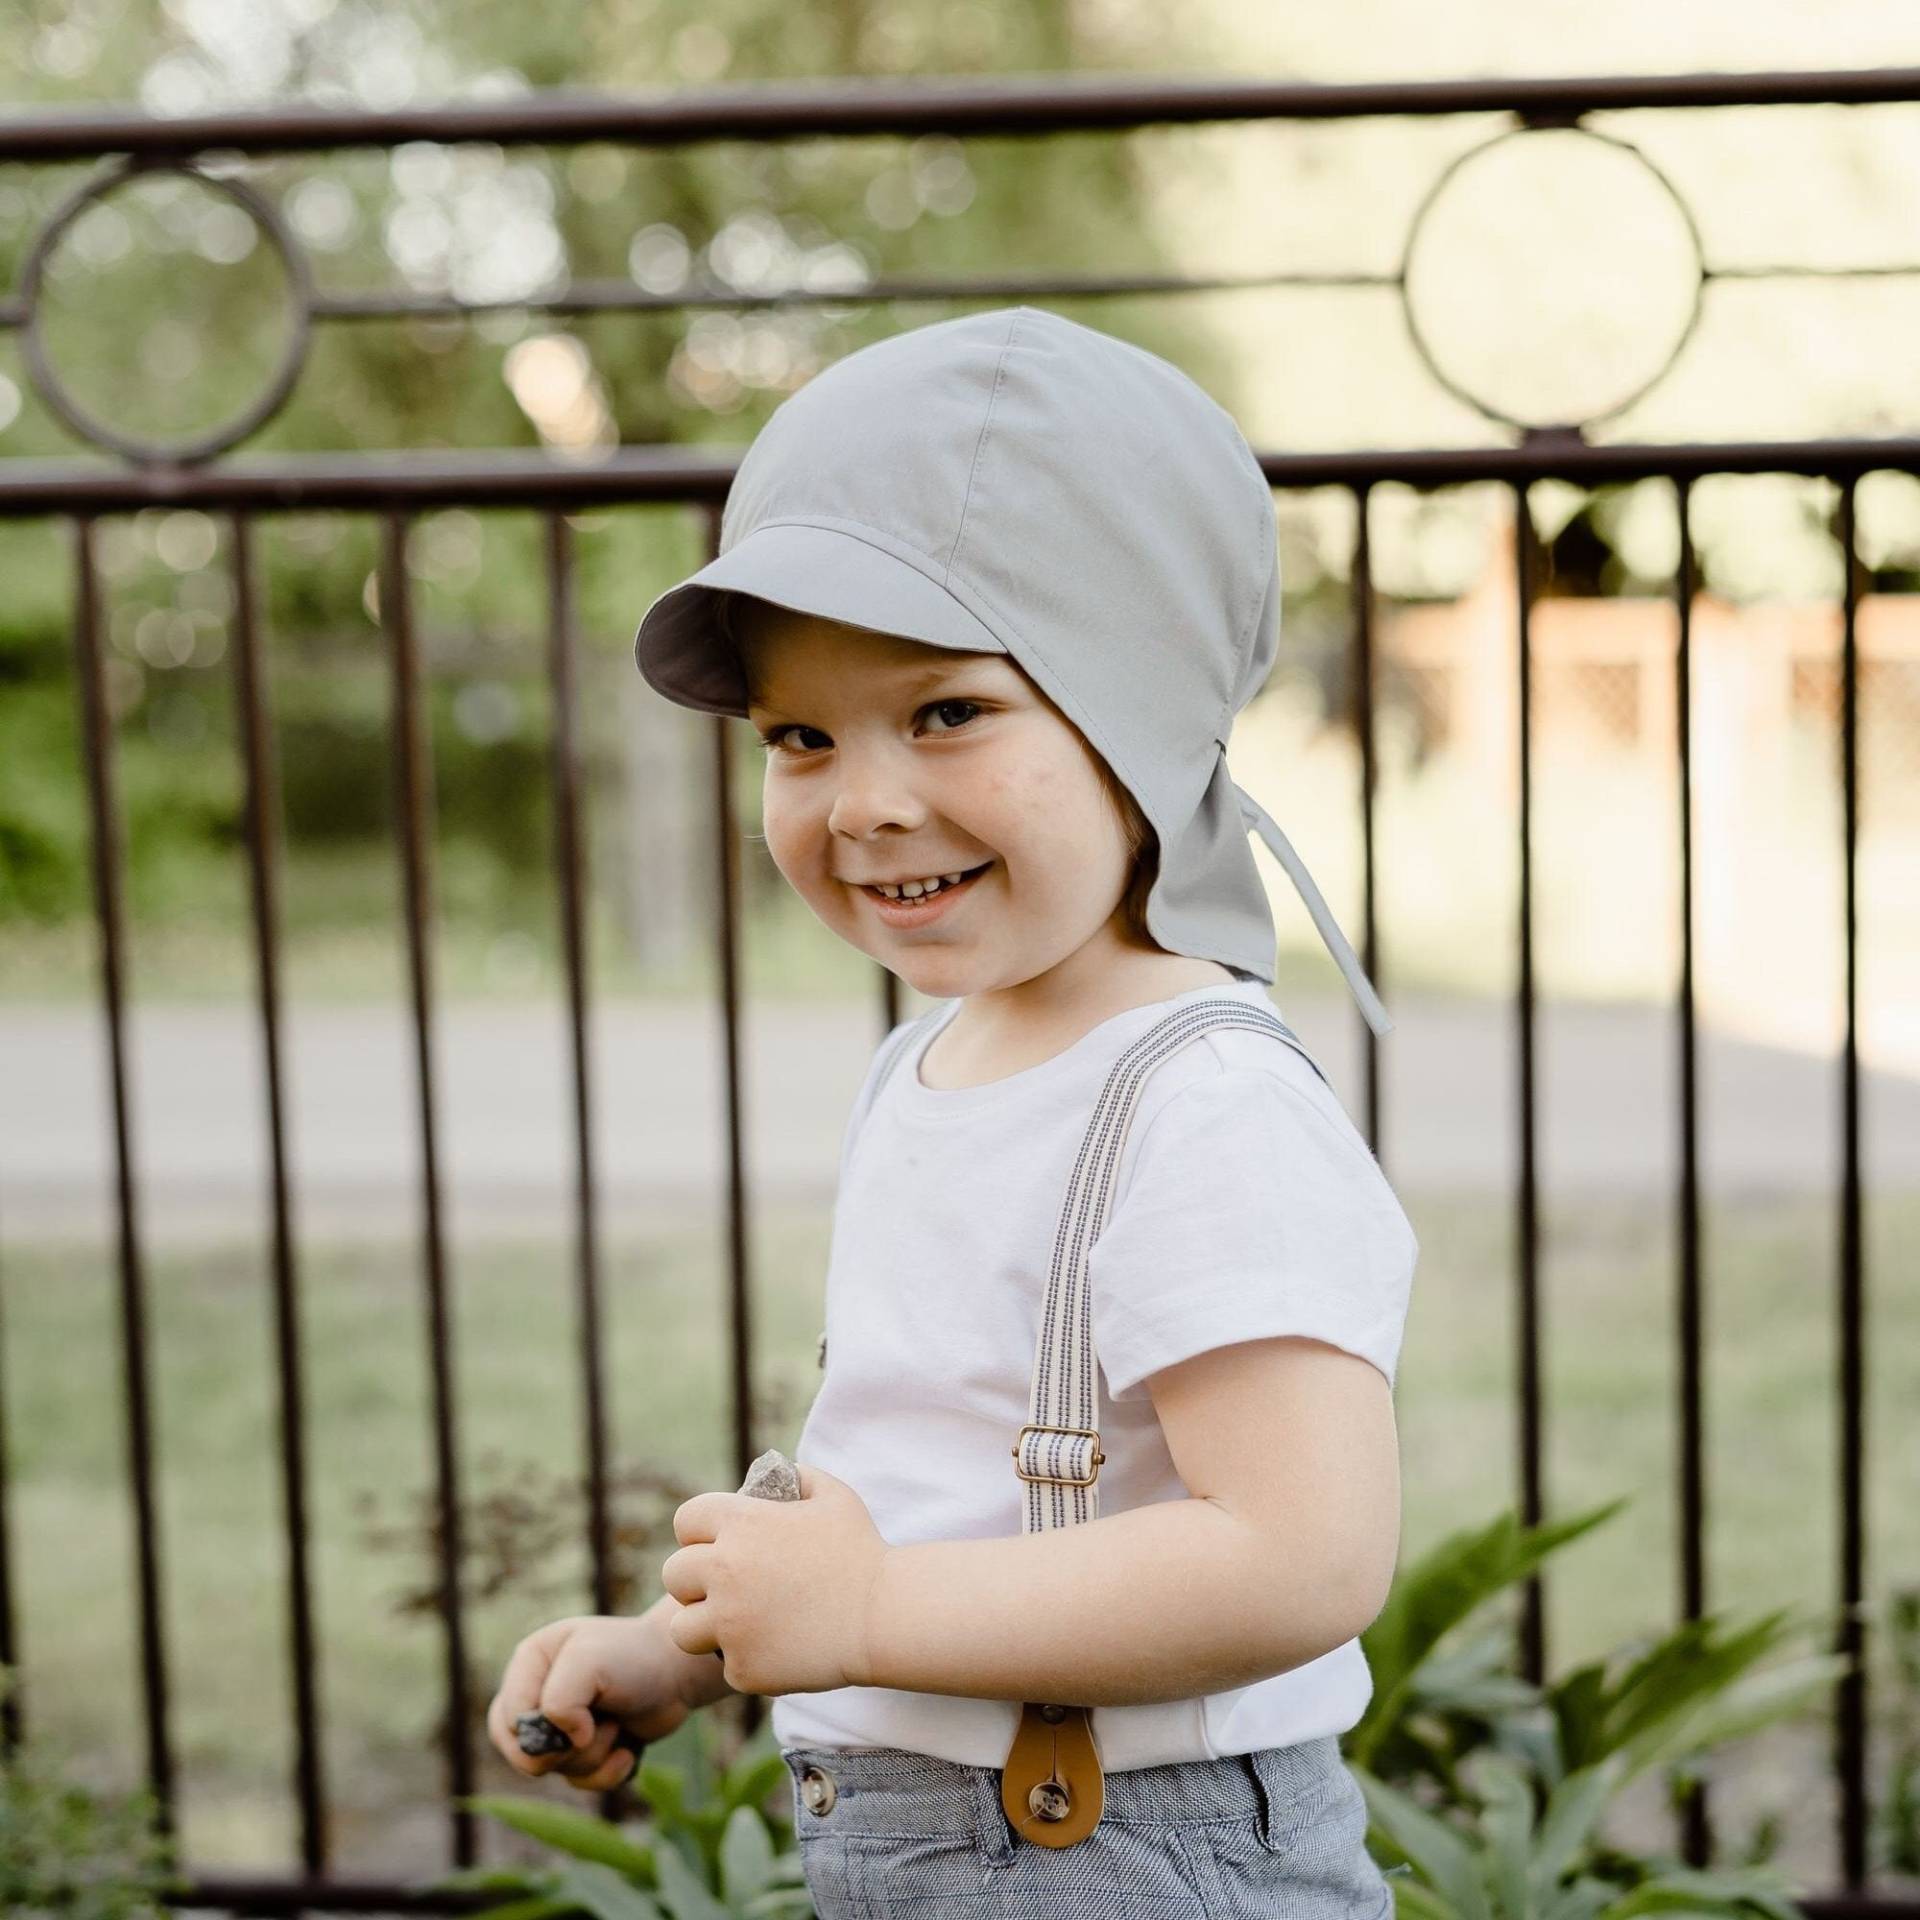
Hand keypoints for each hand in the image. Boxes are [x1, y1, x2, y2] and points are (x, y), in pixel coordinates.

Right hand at [485, 1613, 692, 1792]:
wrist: (679, 1671)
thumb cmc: (634, 1657)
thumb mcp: (589, 1662)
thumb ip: (558, 1701)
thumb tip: (565, 1743)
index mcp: (530, 1663)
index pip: (507, 1720)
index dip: (543, 1729)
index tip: (583, 1713)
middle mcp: (538, 1692)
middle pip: (524, 1754)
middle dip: (567, 1750)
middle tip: (597, 1726)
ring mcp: (560, 1722)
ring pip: (555, 1771)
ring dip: (593, 1757)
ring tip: (617, 1725)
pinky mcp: (585, 1747)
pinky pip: (580, 1782)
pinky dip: (607, 1773)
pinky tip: (627, 1749)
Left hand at [661, 1462, 888, 1696]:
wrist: (884, 1617)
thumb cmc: (862, 1551)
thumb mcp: (833, 1495)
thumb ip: (798, 1477)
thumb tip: (777, 1473)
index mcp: (740, 1524)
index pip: (686, 1521)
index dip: (699, 1532)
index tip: (716, 1545)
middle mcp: (724, 1572)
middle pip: (674, 1575)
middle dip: (695, 1580)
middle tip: (723, 1588)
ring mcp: (730, 1624)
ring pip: (683, 1628)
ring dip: (704, 1626)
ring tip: (734, 1624)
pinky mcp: (742, 1667)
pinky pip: (726, 1664)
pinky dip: (747, 1660)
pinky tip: (777, 1649)